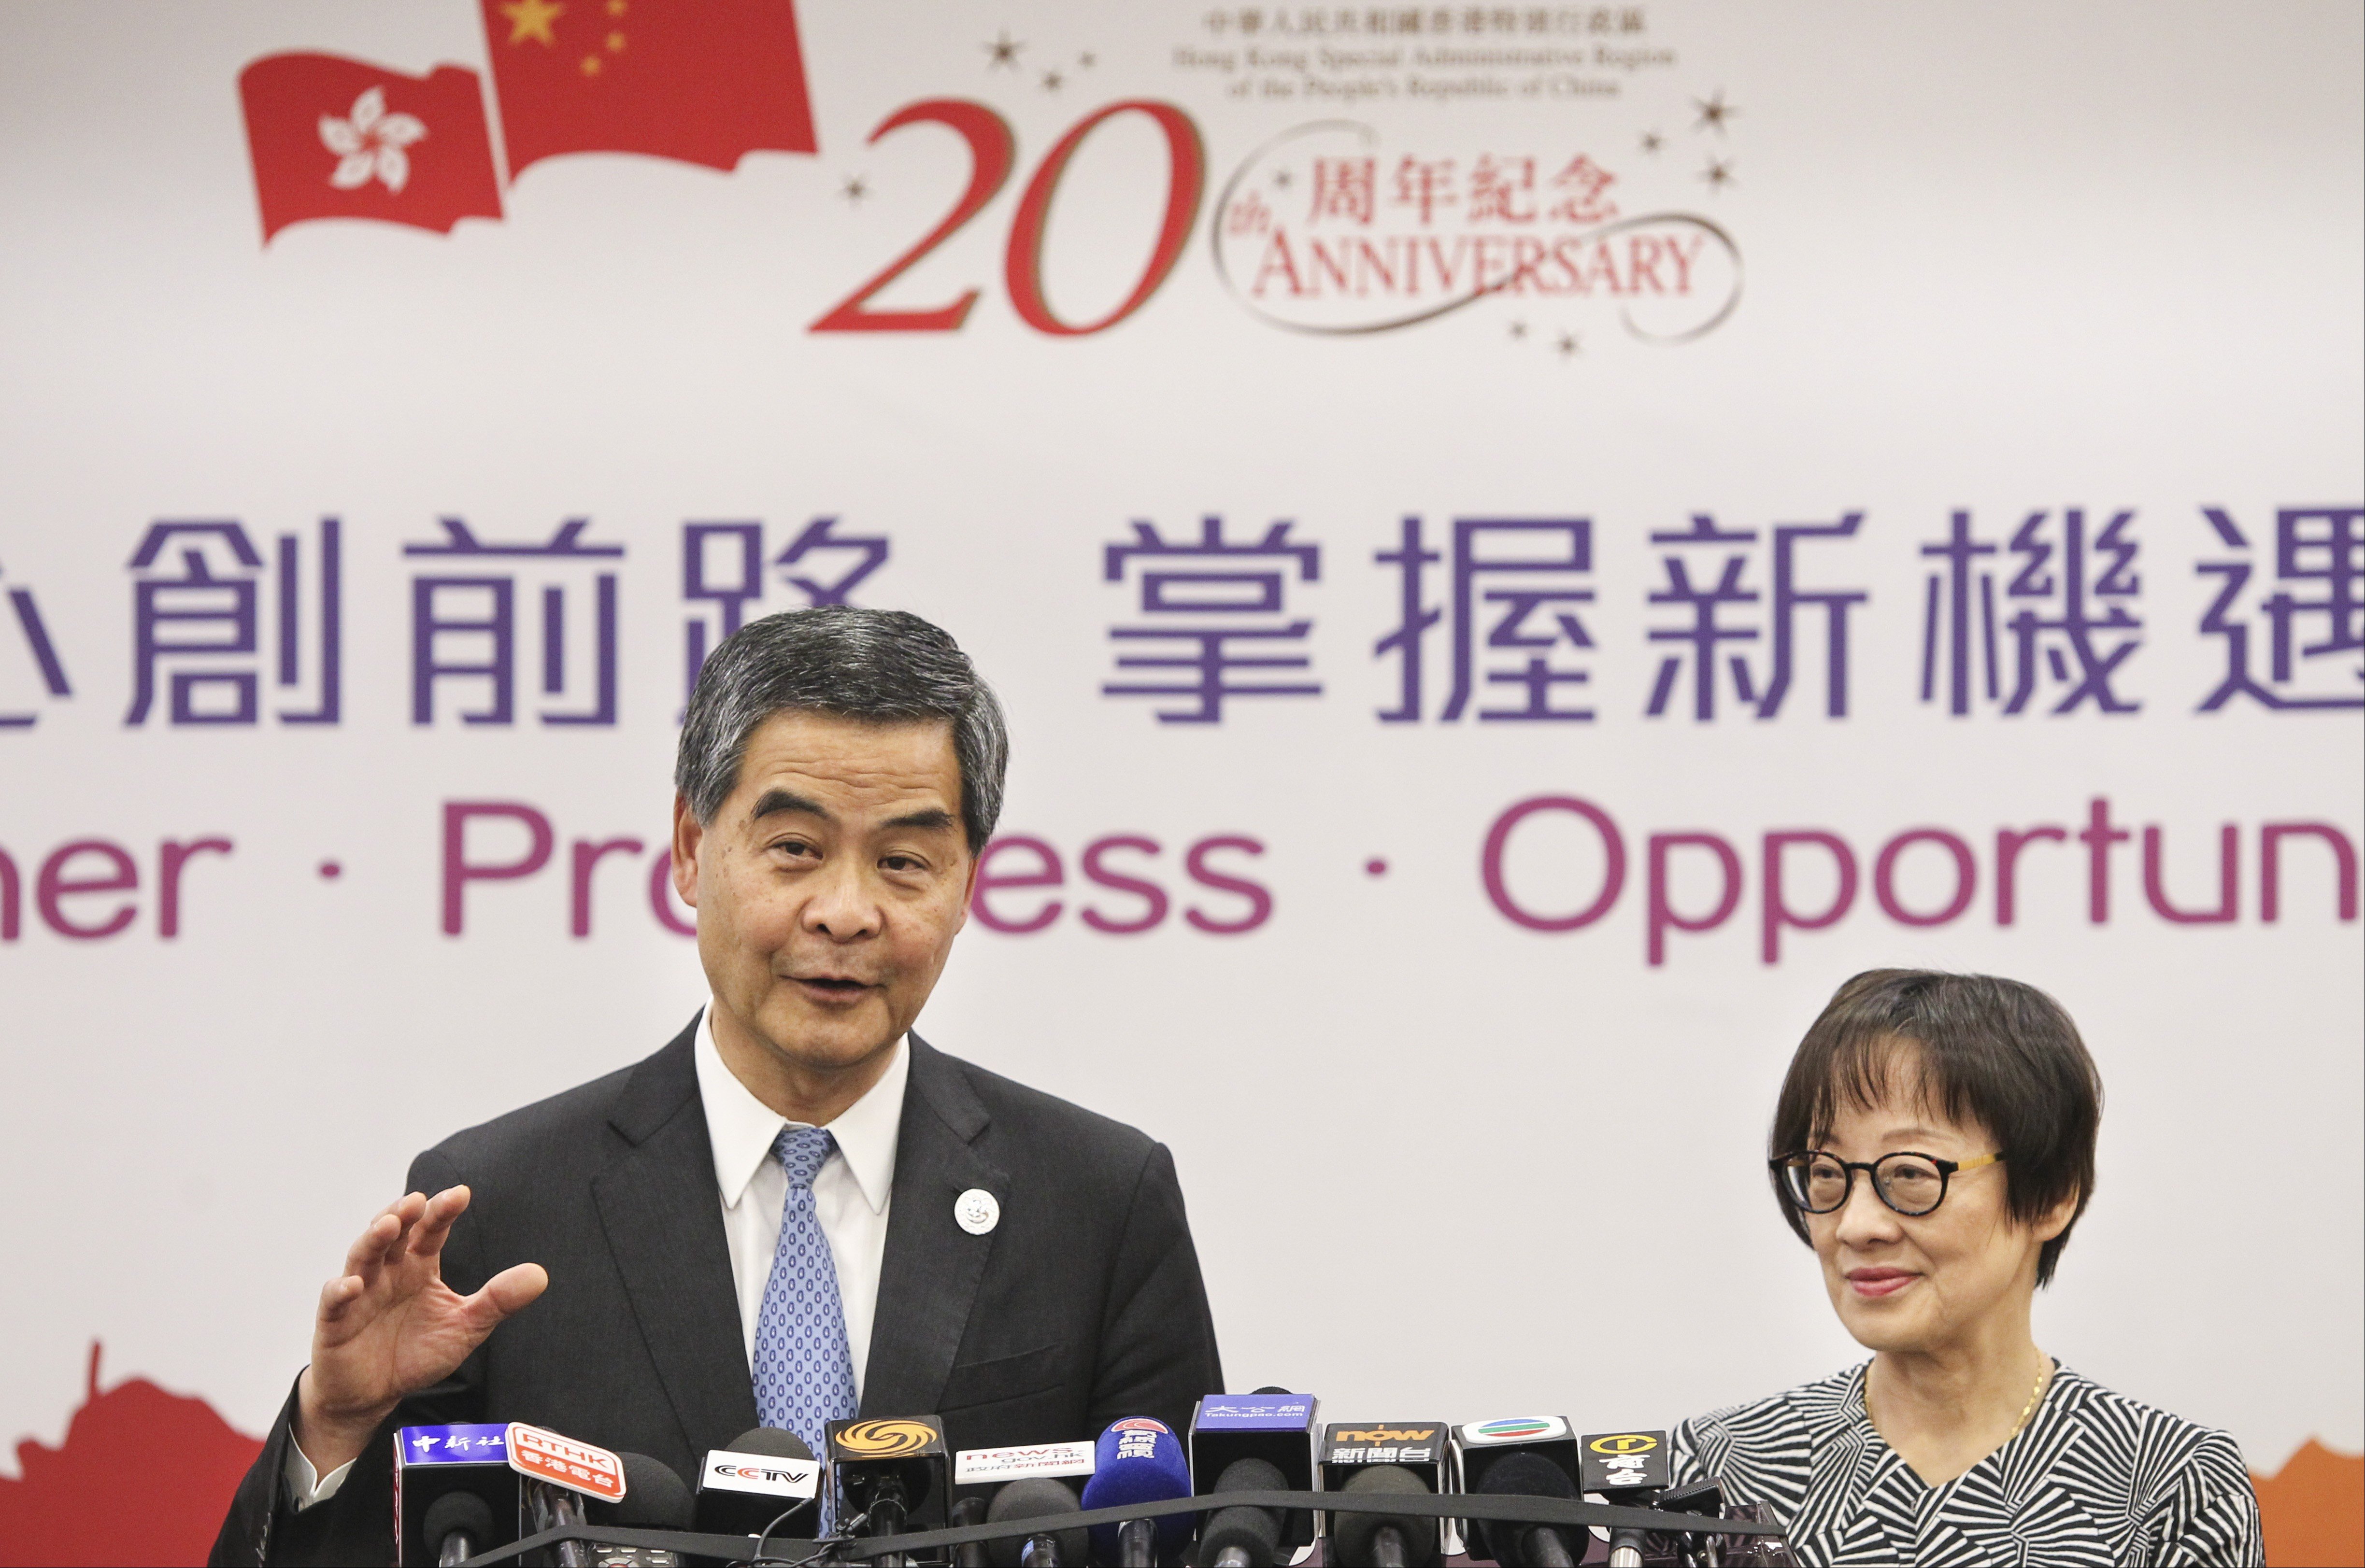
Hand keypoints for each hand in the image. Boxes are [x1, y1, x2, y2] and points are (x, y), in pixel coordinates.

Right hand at [293, 1186, 546, 1475]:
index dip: (442, 1211)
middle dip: (403, 1215)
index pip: (431, 1231)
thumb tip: (540, 1274)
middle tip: (417, 1201)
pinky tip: (352, 1284)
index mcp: (419, 1267)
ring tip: (388, 1225)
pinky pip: (333, 1301)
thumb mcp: (464, 1327)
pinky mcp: (334, 1322)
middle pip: (393, 1235)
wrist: (375, 1394)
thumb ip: (497, 1300)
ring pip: (362, 1257)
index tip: (461, 1194)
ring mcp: (359, 1293)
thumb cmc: (417, 1351)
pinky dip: (340, 1290)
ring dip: (373, 1240)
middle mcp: (388, 1272)